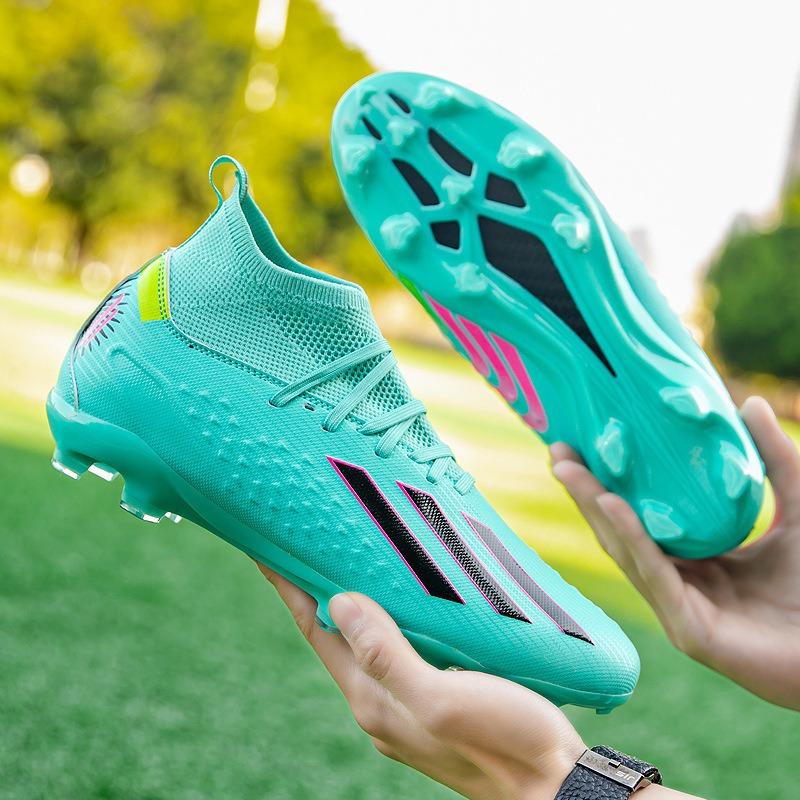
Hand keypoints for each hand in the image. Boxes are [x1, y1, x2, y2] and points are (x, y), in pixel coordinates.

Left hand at [256, 563, 583, 799]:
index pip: (318, 631)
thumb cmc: (505, 742)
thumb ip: (388, 656)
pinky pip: (398, 646)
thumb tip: (340, 603)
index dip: (290, 588)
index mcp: (374, 699)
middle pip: (336, 634)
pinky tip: (403, 596)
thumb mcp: (442, 698)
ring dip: (354, 600)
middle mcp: (381, 702)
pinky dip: (390, 614)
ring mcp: (406, 702)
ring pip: (369, 638)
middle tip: (308, 538)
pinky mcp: (435, 696)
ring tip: (348, 556)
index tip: (268, 547)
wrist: (552, 786)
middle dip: (317, 589)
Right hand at [551, 396, 799, 709]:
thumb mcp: (797, 507)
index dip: (607, 480)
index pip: (638, 515)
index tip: (582, 441)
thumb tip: (747, 402)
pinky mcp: (688, 630)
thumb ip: (776, 460)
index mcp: (692, 557)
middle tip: (558, 448)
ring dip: (592, 507)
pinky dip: (630, 537)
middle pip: (617, 530)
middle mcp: (676, 581)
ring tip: (569, 469)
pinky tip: (611, 504)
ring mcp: (677, 607)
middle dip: (583, 490)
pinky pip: (653, 575)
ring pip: (624, 551)